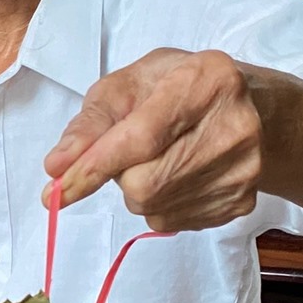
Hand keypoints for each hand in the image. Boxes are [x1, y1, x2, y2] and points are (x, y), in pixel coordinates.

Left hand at [43, 49, 263, 231]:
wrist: (245, 109)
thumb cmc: (177, 88)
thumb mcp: (129, 84)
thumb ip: (90, 123)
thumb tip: (57, 166)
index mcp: (207, 81)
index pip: (141, 137)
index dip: (95, 166)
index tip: (57, 188)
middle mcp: (235, 127)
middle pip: (146, 182)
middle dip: (119, 175)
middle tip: (131, 151)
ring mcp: (244, 170)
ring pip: (154, 206)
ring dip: (138, 190)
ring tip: (159, 157)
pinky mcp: (241, 202)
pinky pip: (172, 221)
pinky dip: (159, 203)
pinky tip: (178, 174)